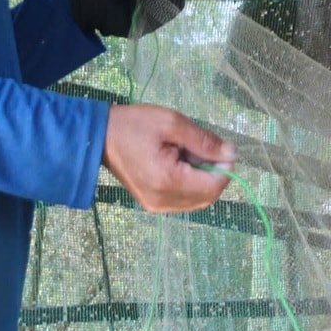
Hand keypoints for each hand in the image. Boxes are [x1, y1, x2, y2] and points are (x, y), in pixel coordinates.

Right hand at [102, 104, 233, 212]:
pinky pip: (184, 200)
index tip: (221, 149)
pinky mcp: (153, 205)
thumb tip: (230, 154)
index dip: (225, 169)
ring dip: (202, 179)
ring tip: (186, 155)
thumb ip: (204, 141)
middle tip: (201, 149)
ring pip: (197, 200)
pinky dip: (190, 185)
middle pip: (208, 196)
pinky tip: (179, 166)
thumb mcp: (172, 123)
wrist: (99, 137)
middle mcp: (163, 201)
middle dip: (213, 174)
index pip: (213, 186)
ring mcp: (157, 206)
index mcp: (168, 181)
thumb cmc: (135, 125)